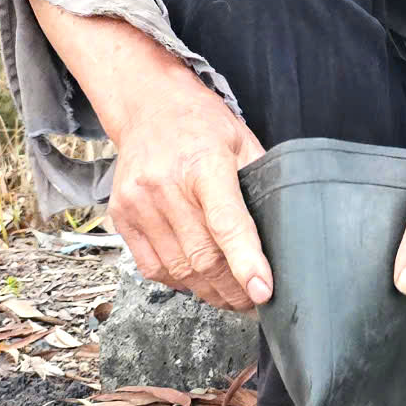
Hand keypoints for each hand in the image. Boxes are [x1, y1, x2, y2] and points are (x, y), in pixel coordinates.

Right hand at [28, 0, 271, 313]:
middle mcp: (166, 184)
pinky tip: (196, 278)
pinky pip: (152, 267)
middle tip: (251, 300)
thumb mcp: (241, 141)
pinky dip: (177, 280)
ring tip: (228, 295)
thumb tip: (284, 232)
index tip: (262, 291)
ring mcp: (139, 202)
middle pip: (203, 256)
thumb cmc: (201, 124)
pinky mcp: (121, 216)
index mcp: (205, 163)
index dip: (247, 263)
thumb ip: (261, 182)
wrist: (148, 105)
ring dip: (208, 291)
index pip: (227, 223)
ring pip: (179, 269)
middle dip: (232, 289)